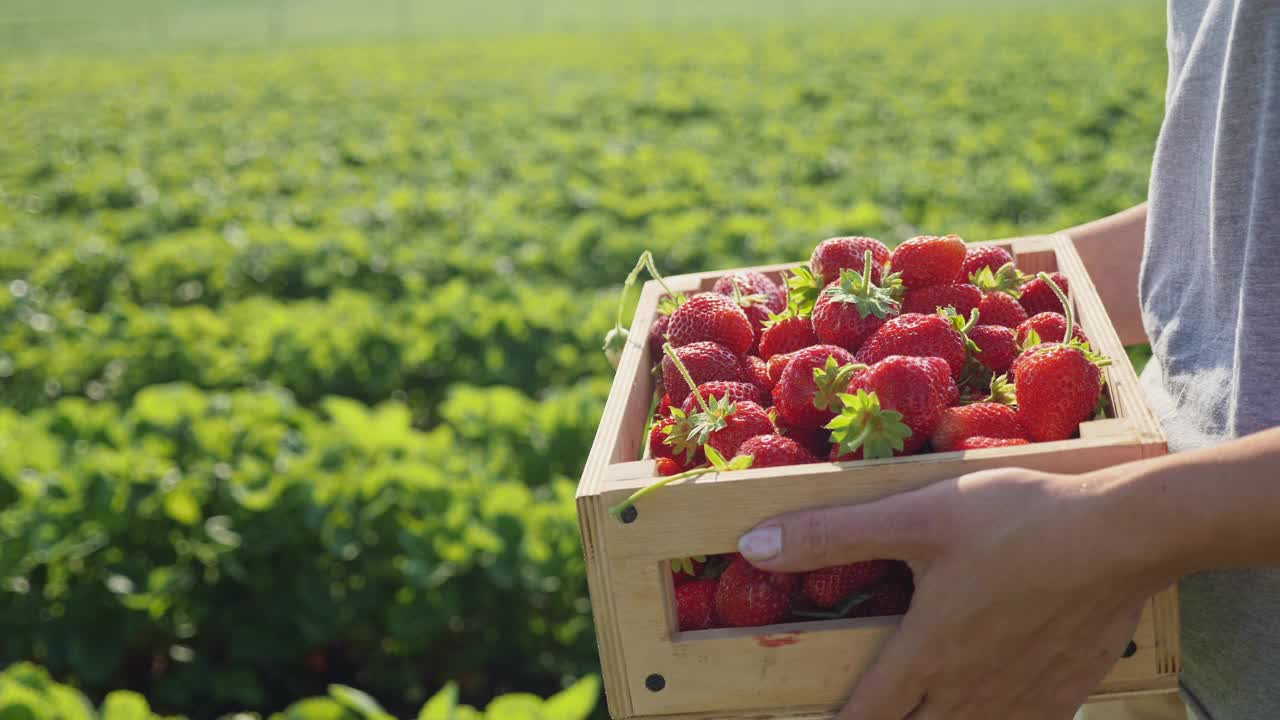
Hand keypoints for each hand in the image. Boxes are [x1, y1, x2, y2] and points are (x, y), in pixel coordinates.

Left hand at [737, 467, 1173, 719]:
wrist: (1120, 535)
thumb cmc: (1013, 521)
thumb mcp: (914, 515)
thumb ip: (832, 535)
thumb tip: (751, 546)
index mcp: (925, 655)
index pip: (865, 717)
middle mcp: (966, 693)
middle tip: (873, 713)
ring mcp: (1019, 701)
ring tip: (924, 710)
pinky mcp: (1064, 696)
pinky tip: (991, 709)